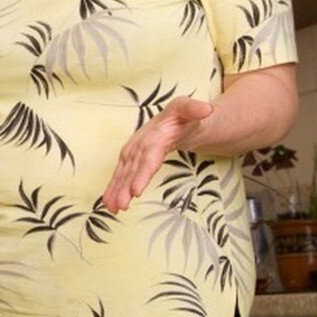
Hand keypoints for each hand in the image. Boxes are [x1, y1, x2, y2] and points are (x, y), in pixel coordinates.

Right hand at [101, 96, 213, 213]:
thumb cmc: (182, 117)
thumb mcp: (190, 109)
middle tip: (121, 205)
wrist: (173, 120)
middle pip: (132, 169)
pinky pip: (120, 175)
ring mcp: (132, 153)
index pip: (148, 157)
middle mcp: (139, 145)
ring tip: (112, 207)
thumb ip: (195, 109)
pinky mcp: (129, 161)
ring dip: (116, 190)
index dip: (141, 174)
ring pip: (123, 174)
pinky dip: (113, 189)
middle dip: (124, 187)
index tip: (135, 190)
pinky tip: (109, 203)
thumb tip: (206, 109)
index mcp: (153, 135)